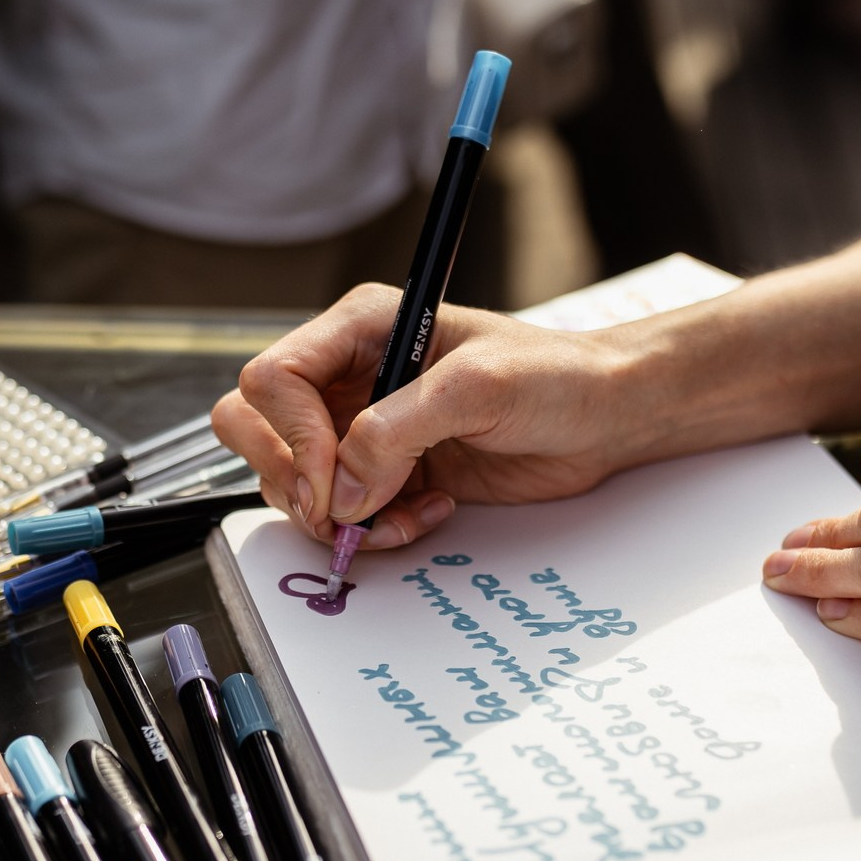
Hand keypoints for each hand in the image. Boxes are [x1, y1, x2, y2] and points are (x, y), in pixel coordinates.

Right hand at [213, 284, 641, 549]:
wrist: (604, 418)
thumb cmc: (556, 376)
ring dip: (336, 515)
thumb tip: (343, 488)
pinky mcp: (386, 474)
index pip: (274, 379)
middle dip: (290, 479)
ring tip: (400, 515)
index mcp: (360, 330)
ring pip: (291, 480)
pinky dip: (371, 530)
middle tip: (337, 512)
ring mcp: (362, 428)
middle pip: (255, 426)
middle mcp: (349, 376)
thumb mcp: (479, 386)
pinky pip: (341, 514)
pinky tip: (425, 515)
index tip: (332, 481)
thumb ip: (399, 429)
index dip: (292, 437)